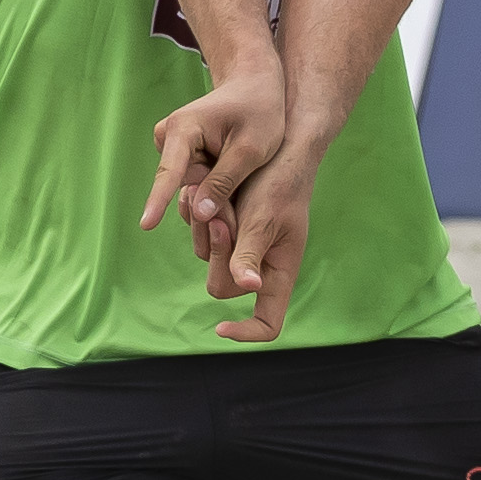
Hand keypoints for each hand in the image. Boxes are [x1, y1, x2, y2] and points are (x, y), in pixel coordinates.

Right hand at [143, 58, 282, 239]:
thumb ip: (224, 181)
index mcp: (184, 128)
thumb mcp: (251, 148)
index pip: (170, 171)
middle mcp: (170, 137)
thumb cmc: (258, 111)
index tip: (146, 225)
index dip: (159, 200)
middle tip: (245, 182)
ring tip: (243, 173)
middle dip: (212, 196)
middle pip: (185, 184)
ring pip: (190, 187)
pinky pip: (194, 184)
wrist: (254, 86)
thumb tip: (199, 214)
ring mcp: (174, 148)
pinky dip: (214, 187)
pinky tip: (234, 174)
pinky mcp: (181, 157)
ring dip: (216, 192)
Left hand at [202, 142, 318, 342]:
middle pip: (221, 286)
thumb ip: (250, 252)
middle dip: (218, 253)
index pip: (267, 323)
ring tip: (217, 199)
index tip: (219, 328)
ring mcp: (241, 248)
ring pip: (206, 257)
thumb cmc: (280, 183)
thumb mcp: (265, 218)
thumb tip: (248, 286)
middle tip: (219, 218)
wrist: (278, 146)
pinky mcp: (226, 229)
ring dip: (206, 229)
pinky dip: (200, 218)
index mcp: (279, 272)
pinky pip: (200, 237)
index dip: (246, 333)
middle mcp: (259, 266)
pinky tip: (203, 194)